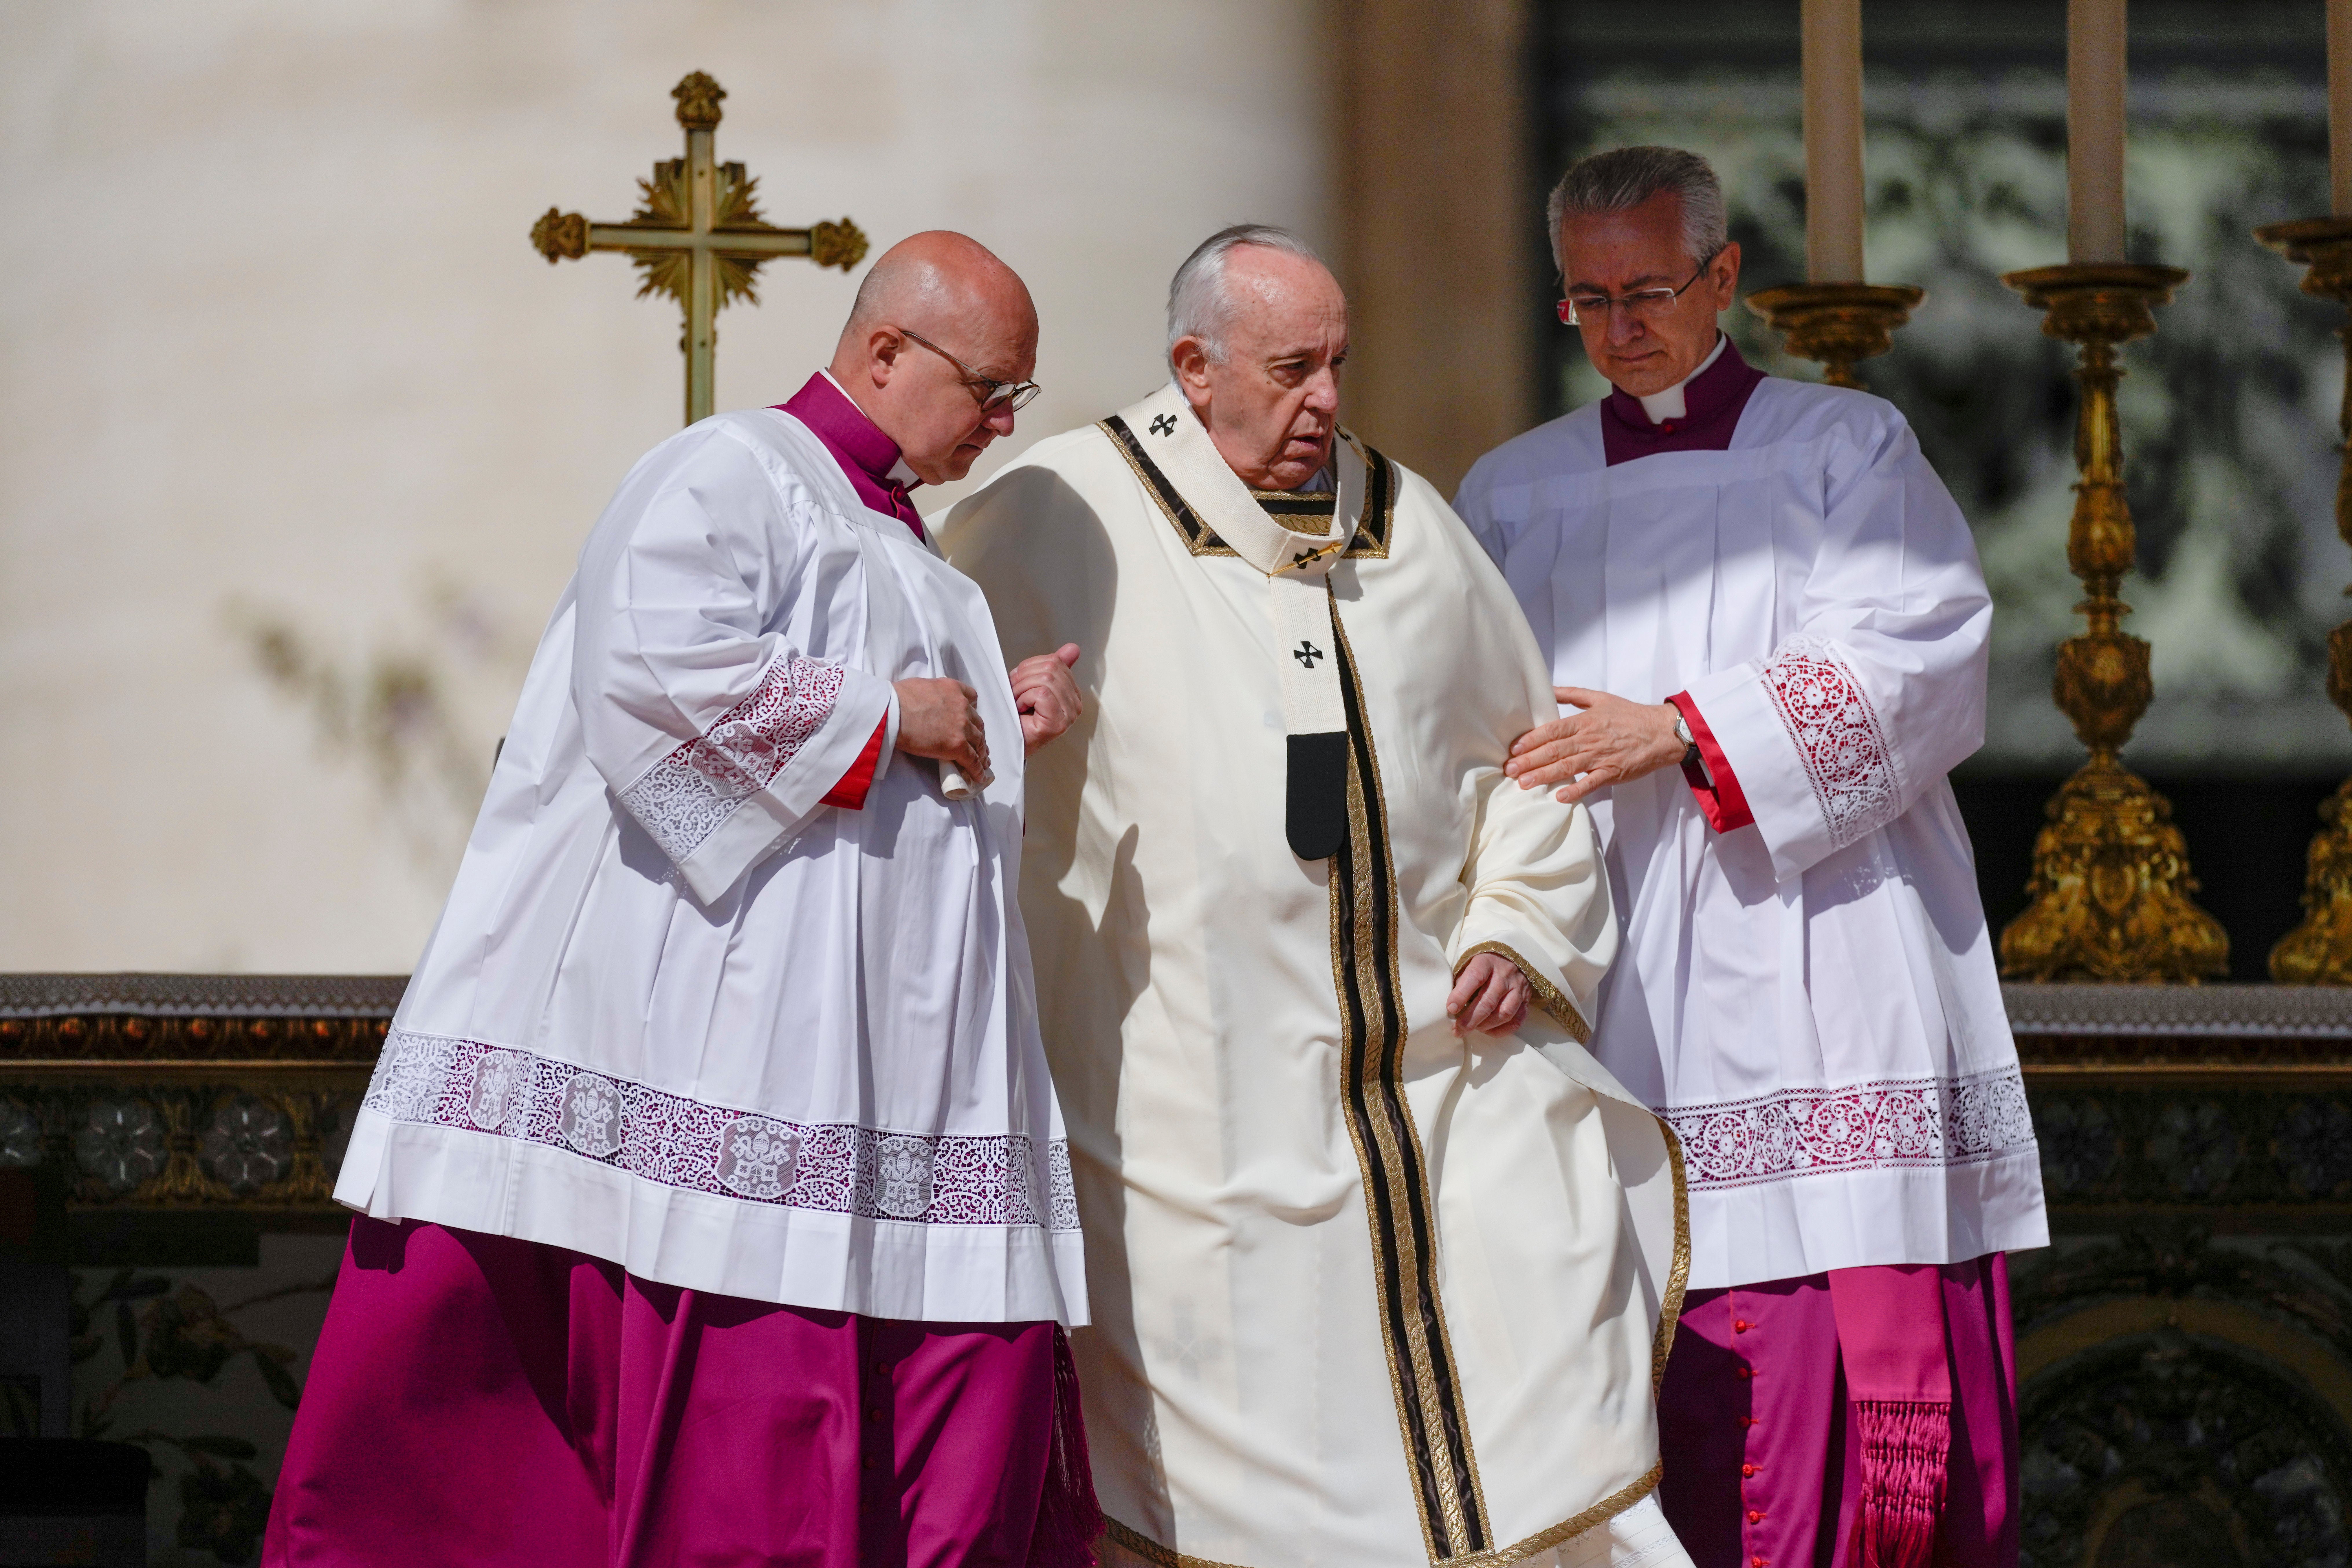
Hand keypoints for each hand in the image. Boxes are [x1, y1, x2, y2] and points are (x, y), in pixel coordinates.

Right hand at [893, 677, 988, 778]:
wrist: (891, 712)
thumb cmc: (896, 698)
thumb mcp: (921, 685)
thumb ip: (934, 694)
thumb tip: (929, 703)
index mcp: (953, 689)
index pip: (972, 699)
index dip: (972, 712)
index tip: (971, 721)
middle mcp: (962, 706)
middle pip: (977, 724)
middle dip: (978, 735)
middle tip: (978, 745)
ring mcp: (961, 726)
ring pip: (978, 742)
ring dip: (981, 753)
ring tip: (982, 763)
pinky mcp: (957, 745)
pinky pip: (972, 760)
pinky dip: (977, 769)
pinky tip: (978, 777)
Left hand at [1012, 644, 1082, 754]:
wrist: (1008, 743)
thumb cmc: (1018, 716)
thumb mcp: (1033, 684)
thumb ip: (1052, 667)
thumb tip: (1073, 648)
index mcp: (1072, 692)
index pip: (1055, 662)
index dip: (1030, 666)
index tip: (1019, 682)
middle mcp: (1076, 704)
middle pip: (1051, 668)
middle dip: (1024, 676)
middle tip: (1015, 692)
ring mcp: (1069, 715)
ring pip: (1045, 679)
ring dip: (1022, 688)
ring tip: (1018, 701)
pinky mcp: (1059, 722)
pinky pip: (1042, 693)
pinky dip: (1025, 698)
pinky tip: (1022, 709)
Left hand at [1448, 952, 1530, 1037]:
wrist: (1509, 957)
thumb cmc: (1483, 963)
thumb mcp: (1469, 962)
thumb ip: (1461, 980)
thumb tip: (1452, 1005)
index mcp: (1487, 961)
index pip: (1475, 977)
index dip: (1461, 994)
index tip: (1450, 1008)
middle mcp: (1505, 974)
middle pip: (1488, 1001)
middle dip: (1471, 1019)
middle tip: (1458, 1030)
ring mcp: (1518, 988)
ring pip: (1504, 1013)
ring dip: (1486, 1026)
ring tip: (1473, 1029)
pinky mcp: (1526, 1000)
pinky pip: (1516, 1020)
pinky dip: (1501, 1030)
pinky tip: (1488, 1031)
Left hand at [1505, 688, 1685, 803]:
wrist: (1662, 731)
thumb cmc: (1630, 715)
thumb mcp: (1600, 698)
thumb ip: (1571, 694)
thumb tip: (1547, 689)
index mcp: (1585, 720)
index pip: (1552, 730)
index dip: (1531, 740)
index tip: (1514, 748)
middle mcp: (1589, 738)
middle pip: (1554, 750)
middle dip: (1529, 760)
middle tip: (1509, 769)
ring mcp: (1601, 757)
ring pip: (1567, 767)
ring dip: (1543, 776)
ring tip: (1523, 784)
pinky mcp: (1612, 772)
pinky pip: (1591, 783)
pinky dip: (1576, 790)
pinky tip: (1559, 796)